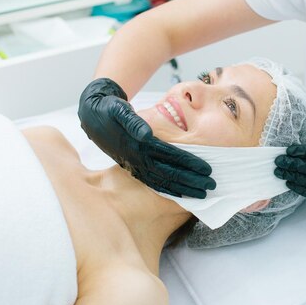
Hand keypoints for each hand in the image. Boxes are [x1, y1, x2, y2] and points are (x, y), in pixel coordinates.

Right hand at [78, 78, 215, 197]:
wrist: (93, 115)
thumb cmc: (110, 110)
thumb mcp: (119, 110)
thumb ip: (133, 122)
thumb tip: (147, 134)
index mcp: (138, 145)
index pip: (169, 156)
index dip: (189, 163)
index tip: (207, 169)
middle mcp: (137, 158)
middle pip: (169, 174)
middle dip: (191, 180)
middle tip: (212, 185)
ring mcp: (135, 165)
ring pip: (162, 182)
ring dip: (183, 189)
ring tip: (203, 193)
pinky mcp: (133, 168)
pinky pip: (154, 182)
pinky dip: (169, 189)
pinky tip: (182, 194)